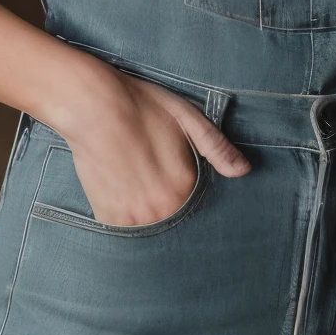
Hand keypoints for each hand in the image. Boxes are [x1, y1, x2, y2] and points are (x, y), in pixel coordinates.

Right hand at [50, 61, 251, 227]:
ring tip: (133, 182)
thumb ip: (217, 148)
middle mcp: (163, 208)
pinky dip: (123, 216)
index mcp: (186, 185)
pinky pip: (123, 229)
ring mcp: (134, 216)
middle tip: (147, 177)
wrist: (91, 105)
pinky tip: (119, 191)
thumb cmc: (139, 105)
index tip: (170, 176)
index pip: (196, 202)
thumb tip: (245, 170)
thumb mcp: (187, 117)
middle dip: (165, 203)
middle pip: (172, 217)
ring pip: (149, 226)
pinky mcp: (108, 217)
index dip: (185, 189)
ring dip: (145, 212)